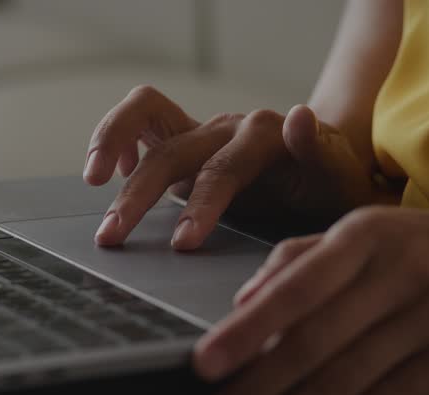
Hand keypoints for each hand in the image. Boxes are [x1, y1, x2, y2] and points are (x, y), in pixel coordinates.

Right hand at [83, 85, 393, 249]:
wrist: (323, 168)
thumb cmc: (330, 182)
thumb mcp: (337, 175)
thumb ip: (319, 150)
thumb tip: (299, 115)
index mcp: (264, 137)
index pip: (221, 171)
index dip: (200, 207)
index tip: (181, 245)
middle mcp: (227, 128)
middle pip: (172, 151)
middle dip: (138, 193)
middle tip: (113, 236)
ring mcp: (203, 131)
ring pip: (145, 117)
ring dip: (110, 145)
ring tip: (91, 183)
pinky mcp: (185, 140)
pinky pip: (143, 120)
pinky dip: (118, 137)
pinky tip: (108, 171)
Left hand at [187, 205, 428, 394]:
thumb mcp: (378, 230)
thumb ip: (306, 255)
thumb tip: (245, 297)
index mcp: (367, 235)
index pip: (297, 287)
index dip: (248, 329)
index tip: (203, 363)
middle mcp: (396, 275)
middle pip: (313, 343)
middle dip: (253, 391)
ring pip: (345, 382)